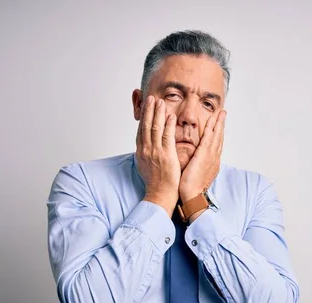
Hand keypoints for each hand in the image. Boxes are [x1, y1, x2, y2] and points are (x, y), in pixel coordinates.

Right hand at [136, 96, 180, 215]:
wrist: (160, 194)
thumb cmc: (155, 182)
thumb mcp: (145, 166)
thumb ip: (146, 154)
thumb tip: (145, 147)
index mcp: (141, 152)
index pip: (141, 130)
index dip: (143, 117)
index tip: (146, 106)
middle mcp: (146, 150)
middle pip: (146, 126)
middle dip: (148, 110)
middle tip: (151, 98)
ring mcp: (155, 152)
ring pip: (155, 128)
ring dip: (158, 113)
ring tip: (160, 101)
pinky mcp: (166, 155)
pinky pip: (167, 137)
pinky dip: (168, 125)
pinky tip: (170, 116)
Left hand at [179, 110, 226, 202]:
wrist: (192, 196)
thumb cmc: (191, 188)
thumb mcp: (196, 174)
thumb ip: (197, 164)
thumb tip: (195, 160)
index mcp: (211, 162)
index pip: (215, 144)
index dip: (217, 133)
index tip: (218, 124)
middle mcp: (214, 158)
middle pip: (219, 138)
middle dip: (221, 125)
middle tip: (223, 113)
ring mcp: (211, 157)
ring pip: (216, 136)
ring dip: (219, 123)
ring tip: (221, 113)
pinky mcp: (205, 156)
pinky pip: (209, 139)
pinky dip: (212, 129)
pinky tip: (213, 121)